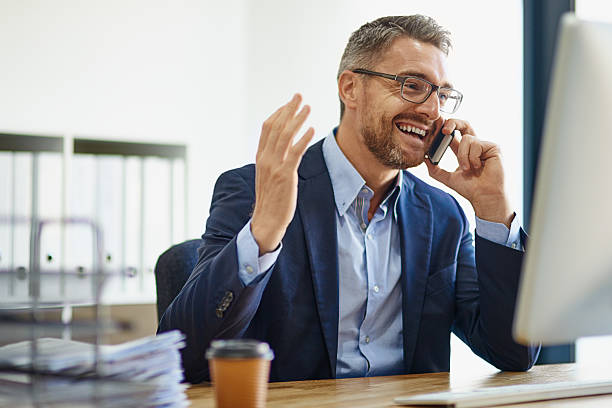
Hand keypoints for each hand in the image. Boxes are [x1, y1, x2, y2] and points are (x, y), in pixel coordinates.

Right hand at [251, 94, 314, 253]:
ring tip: (307, 107)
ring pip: (285, 136)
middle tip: (299, 96)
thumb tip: (283, 148)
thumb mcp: (268, 176)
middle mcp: (265, 159)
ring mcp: (274, 166)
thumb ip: (273, 160)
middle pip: (276, 127)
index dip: (279, 113)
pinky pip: (295, 152)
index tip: (289, 103)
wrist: (266, 220)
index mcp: (260, 157)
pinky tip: (311, 129)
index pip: (267, 128)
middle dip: (289, 109)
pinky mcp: (285, 175)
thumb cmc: (271, 200)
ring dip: (297, 119)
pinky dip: (303, 138)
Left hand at [425, 119, 513, 226]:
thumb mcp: (448, 178)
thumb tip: (424, 158)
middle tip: (444, 130)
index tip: (435, 125)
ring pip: (466, 139)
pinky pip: (476, 144)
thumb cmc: (471, 189)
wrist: (484, 197)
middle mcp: (475, 145)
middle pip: (463, 125)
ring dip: (463, 156)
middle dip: (453, 123)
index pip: (454, 134)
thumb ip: (435, 169)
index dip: (445, 128)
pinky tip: (478, 167)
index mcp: (465, 151)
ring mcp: (484, 145)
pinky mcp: (493, 147)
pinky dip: (472, 157)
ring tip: (468, 169)